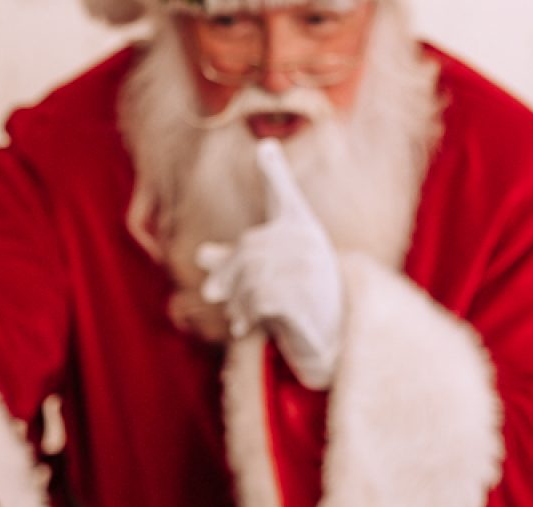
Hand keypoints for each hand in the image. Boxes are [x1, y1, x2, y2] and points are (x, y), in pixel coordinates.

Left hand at [196, 138, 343, 388]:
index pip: (285, 195)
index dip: (274, 172)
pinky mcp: (307, 300)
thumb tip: (200, 255)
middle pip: (250, 248)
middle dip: (227, 274)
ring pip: (252, 276)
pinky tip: (242, 326)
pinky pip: (262, 299)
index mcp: (299, 228)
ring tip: (234, 314)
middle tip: (212, 294)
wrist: (332, 334)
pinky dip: (245, 314)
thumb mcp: (266, 275)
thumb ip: (235, 261)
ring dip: (235, 299)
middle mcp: (309, 243)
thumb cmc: (299, 296)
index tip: (264, 147)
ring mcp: (311, 270)